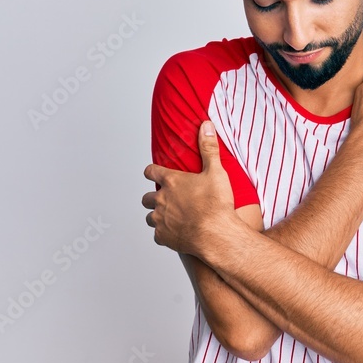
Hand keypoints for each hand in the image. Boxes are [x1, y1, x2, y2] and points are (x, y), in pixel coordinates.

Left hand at [142, 120, 236, 256]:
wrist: (216, 234)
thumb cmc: (216, 204)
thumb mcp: (216, 171)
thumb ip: (208, 147)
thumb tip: (205, 125)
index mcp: (171, 181)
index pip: (151, 172)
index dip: (152, 171)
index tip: (153, 172)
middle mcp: (160, 200)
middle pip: (146, 197)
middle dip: (153, 197)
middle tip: (166, 198)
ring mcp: (160, 219)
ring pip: (149, 217)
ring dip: (156, 216)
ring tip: (169, 217)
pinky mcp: (164, 237)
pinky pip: (158, 235)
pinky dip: (163, 234)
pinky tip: (174, 233)